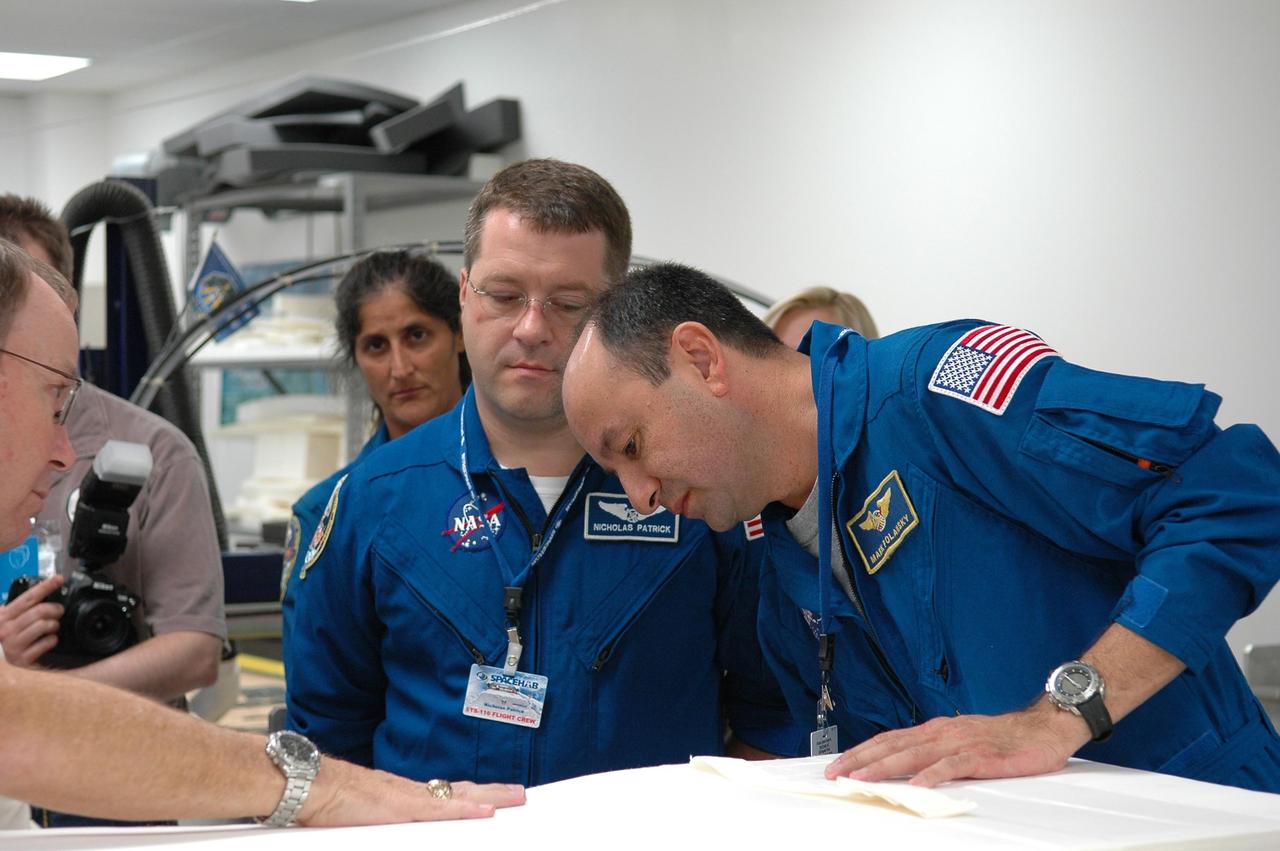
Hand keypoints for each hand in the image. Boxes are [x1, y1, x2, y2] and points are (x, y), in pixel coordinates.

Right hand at [0, 575, 64, 665]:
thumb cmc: (11, 633)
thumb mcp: (12, 617)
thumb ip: (25, 607)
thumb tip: (48, 589)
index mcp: (4, 616)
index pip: (29, 597)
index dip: (46, 586)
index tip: (59, 579)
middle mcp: (6, 629)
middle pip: (39, 611)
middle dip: (55, 609)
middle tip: (59, 611)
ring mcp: (13, 644)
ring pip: (44, 625)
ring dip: (54, 625)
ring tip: (53, 626)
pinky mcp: (21, 658)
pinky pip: (46, 643)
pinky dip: (53, 640)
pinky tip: (50, 640)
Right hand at [298, 758, 525, 825]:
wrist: (308, 785)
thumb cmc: (328, 802)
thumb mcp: (364, 817)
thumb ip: (385, 823)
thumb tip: (390, 831)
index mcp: (403, 795)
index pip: (447, 793)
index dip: (474, 795)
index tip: (495, 797)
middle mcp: (411, 792)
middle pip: (461, 791)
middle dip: (493, 793)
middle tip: (520, 794)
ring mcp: (408, 799)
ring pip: (458, 796)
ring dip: (489, 798)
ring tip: (515, 799)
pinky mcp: (400, 808)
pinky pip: (440, 810)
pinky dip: (464, 811)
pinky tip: (484, 813)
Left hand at [823, 704, 1087, 786]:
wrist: (1044, 727)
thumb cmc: (1003, 739)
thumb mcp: (961, 741)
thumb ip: (935, 752)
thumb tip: (906, 767)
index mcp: (934, 730)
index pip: (889, 739)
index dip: (861, 751)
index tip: (837, 763)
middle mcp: (941, 733)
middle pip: (892, 745)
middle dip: (860, 759)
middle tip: (835, 772)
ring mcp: (960, 743)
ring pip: (913, 755)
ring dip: (884, 767)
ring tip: (861, 779)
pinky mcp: (981, 755)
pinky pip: (951, 766)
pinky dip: (931, 775)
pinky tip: (916, 785)